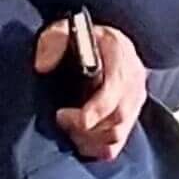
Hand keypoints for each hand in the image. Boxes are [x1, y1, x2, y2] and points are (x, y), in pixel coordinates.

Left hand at [34, 15, 149, 163]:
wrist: (96, 40)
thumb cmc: (77, 38)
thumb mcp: (62, 30)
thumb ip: (53, 43)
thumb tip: (43, 66)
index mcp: (119, 53)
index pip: (113, 92)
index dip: (89, 113)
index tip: (61, 115)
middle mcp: (134, 76)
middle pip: (118, 118)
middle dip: (85, 129)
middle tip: (61, 121)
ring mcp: (136, 98)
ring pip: (118, 133)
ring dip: (90, 139)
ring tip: (69, 130)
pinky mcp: (131, 114)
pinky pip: (118, 143)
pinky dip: (98, 148)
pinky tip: (80, 140)